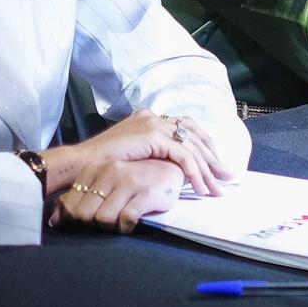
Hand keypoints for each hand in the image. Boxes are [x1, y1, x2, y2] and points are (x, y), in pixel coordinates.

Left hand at [50, 159, 183, 233]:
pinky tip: (132, 221)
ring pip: (103, 218)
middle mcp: (110, 170)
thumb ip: (79, 199)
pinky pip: (125, 219)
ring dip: (111, 227)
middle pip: (85, 214)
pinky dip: (126, 227)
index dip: (77, 220)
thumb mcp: (104, 184)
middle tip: (107, 222)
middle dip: (93, 225)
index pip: (71, 204)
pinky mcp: (147, 191)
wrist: (170, 170)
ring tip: (120, 221)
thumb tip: (53, 221)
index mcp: (96, 167)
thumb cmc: (135, 180)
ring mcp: (129, 179)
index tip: (90, 221)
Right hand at [52, 108, 231, 197]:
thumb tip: (173, 167)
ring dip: (207, 169)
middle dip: (212, 159)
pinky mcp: (152, 137)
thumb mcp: (133, 155)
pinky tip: (199, 187)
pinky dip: (194, 172)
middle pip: (194, 136)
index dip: (204, 147)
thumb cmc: (101, 165)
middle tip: (226, 177)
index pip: (187, 129)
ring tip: (216, 188)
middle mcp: (155, 117)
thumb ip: (152, 154)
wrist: (81, 164)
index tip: (215, 166)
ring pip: (192, 147)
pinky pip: (182, 156)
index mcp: (151, 119)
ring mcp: (154, 124)